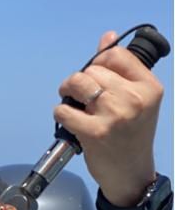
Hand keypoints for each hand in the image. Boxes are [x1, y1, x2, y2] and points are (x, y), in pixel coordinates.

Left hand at [54, 30, 162, 206]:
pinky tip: (69, 120)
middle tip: (78, 95)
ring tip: (72, 103)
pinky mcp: (94, 132)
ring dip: (67, 92)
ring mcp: (114, 115)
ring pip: (77, 84)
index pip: (116, 55)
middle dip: (79, 80)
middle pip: (92, 70)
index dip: (98, 62)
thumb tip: (107, 37)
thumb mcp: (136, 99)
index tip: (94, 75)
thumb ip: (121, 68)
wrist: (131, 172)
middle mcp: (134, 98)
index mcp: (148, 86)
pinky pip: (63, 110)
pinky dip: (60, 113)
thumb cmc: (131, 134)